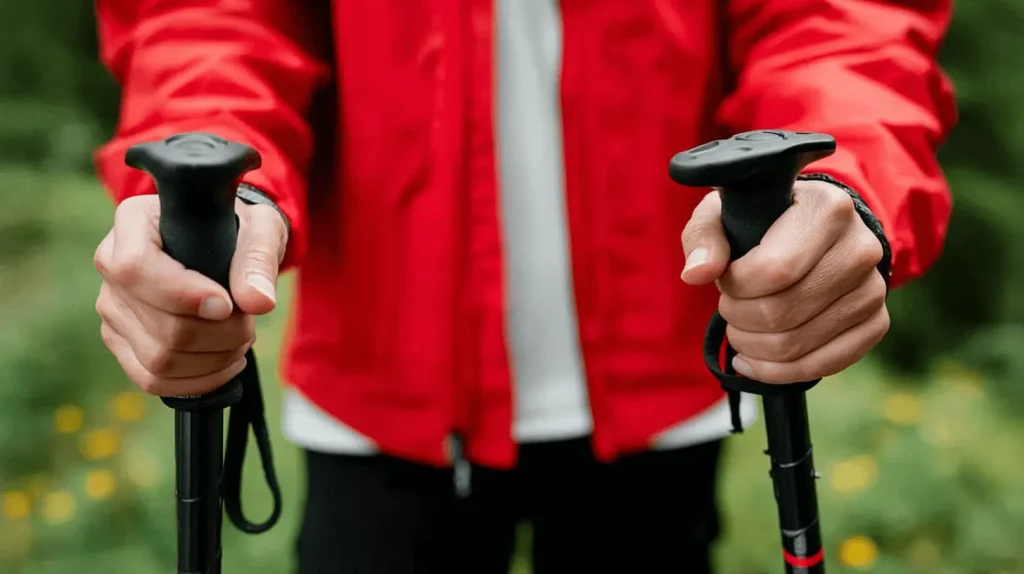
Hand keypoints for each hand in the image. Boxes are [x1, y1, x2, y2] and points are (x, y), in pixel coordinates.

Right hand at [94, 194, 287, 395]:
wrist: (225, 244)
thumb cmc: (238, 229)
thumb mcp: (259, 228)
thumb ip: (259, 259)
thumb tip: (258, 302)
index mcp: (134, 223)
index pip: (135, 268)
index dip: (182, 295)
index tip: (226, 305)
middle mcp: (112, 265)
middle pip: (159, 324)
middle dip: (218, 334)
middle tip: (247, 322)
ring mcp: (113, 307)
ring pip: (159, 359)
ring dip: (214, 360)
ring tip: (240, 339)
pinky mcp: (121, 340)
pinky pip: (152, 379)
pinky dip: (198, 381)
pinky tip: (226, 363)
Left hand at [680, 180, 888, 383]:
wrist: (813, 232)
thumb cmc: (761, 222)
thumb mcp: (723, 214)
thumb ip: (704, 238)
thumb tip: (696, 274)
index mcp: (828, 209)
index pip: (774, 270)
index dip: (736, 286)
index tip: (726, 278)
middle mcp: (861, 248)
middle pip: (782, 312)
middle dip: (739, 318)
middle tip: (729, 306)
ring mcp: (874, 289)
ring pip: (796, 344)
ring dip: (751, 346)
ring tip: (739, 329)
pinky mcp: (876, 323)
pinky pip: (822, 366)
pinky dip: (777, 371)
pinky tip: (754, 358)